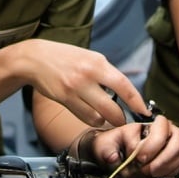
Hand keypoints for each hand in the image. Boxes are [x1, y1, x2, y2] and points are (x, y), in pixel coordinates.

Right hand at [21, 40, 147, 128]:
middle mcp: (87, 76)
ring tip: (105, 115)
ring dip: (105, 120)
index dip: (136, 101)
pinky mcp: (64, 99)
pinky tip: (92, 114)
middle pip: (112, 107)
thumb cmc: (66, 57)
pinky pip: (85, 117)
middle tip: (124, 120)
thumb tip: (125, 91)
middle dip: (121, 118)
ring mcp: (74, 89)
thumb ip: (106, 73)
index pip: (123, 85)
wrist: (35, 58)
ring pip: (98, 117)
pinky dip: (92, 119)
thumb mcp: (89, 57)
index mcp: (98, 62)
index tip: (144, 111)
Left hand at [89, 116, 178, 177]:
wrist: (115, 155)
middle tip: (148, 169)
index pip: (159, 128)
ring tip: (152, 173)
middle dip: (163, 157)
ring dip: (167, 165)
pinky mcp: (175, 156)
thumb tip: (114, 157)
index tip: (139, 158)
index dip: (151, 145)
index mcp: (146, 123)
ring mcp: (172, 142)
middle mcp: (164, 130)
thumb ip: (107, 150)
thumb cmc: (112, 147)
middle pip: (176, 138)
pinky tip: (158, 175)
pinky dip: (171, 171)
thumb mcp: (104, 146)